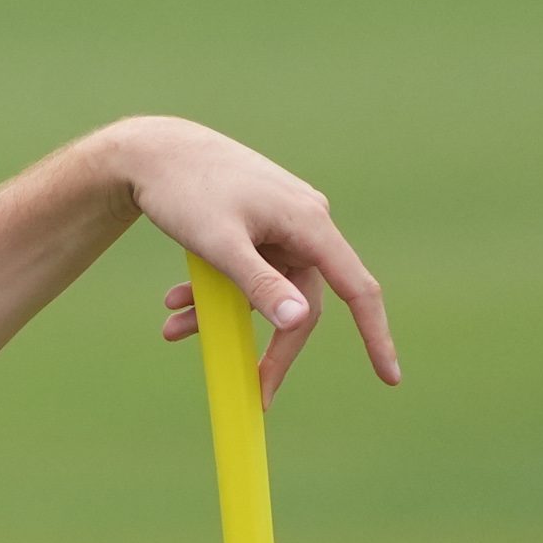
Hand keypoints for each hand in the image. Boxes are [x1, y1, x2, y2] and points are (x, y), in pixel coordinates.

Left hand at [112, 118, 401, 407]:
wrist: (153, 152)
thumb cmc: (185, 193)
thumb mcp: (220, 246)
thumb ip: (259, 285)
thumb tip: (300, 320)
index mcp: (309, 224)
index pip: (357, 289)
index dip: (375, 336)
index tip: (389, 377)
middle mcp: (306, 222)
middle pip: (303, 302)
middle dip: (271, 347)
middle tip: (251, 390)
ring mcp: (283, 223)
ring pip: (266, 289)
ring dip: (223, 316)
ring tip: (170, 329)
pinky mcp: (259, 225)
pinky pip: (249, 271)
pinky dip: (214, 293)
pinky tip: (173, 303)